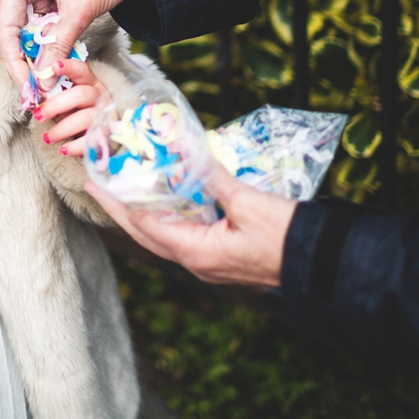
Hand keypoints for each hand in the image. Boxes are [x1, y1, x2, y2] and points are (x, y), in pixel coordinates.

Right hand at [0, 0, 142, 88]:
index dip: (14, 60)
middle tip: (37, 92)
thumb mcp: (81, 9)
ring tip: (49, 81)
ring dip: (40, 55)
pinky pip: (42, 25)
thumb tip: (44, 80)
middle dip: (26, 61)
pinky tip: (58, 62)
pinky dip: (51, 44)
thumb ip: (58, 45)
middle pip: (13, 30)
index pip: (6, 26)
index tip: (27, 87)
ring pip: (28, 31)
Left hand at [32, 58, 104, 156]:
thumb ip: (51, 96)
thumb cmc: (75, 114)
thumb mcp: (64, 102)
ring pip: (85, 118)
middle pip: (81, 94)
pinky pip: (92, 140)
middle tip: (38, 115)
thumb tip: (30, 98)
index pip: (81, 70)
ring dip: (62, 129)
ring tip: (47, 138)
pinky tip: (63, 150)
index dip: (69, 67)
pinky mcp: (107, 135)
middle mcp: (100, 96)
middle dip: (56, 105)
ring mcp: (105, 115)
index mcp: (89, 82)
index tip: (54, 66)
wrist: (97, 137)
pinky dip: (75, 146)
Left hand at [85, 165, 294, 288]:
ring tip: (126, 189)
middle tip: (98, 185)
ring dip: (144, 213)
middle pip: (147, 233)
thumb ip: (213, 178)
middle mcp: (196, 261)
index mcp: (196, 252)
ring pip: (166, 235)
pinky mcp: (223, 255)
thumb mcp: (248, 202)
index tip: (95, 182)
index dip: (116, 202)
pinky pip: (186, 234)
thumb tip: (185, 152)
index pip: (143, 224)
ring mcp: (209, 261)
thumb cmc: (287, 237)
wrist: (323, 265)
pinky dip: (171, 215)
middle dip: (120, 209)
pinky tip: (170, 198)